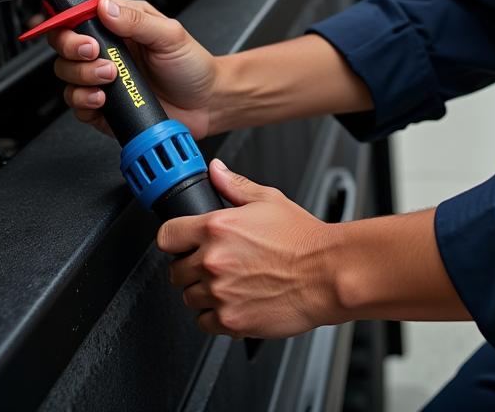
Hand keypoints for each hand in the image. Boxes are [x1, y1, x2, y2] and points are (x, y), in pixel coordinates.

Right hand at [49, 0, 215, 137]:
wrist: (206, 103)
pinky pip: (76, 103)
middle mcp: (108, 49)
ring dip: (82, 76)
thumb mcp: (170, 34)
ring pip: (66, 73)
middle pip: (65, 44)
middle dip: (73, 49)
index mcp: (121, 23)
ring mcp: (102, 78)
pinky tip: (103, 99)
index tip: (81, 30)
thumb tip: (104, 7)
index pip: (81, 13)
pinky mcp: (102, 105)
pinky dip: (83, 101)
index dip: (70, 18)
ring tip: (110, 77)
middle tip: (95, 53)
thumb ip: (136, 20)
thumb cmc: (192, 65)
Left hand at [160, 159, 334, 338]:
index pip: (167, 236)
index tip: (184, 243)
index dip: (175, 239)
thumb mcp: (269, 200)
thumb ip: (235, 185)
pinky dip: (215, 316)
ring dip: (203, 292)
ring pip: (189, 298)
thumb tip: (215, 171)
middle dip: (191, 267)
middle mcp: (213, 261)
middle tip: (216, 264)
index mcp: (217, 227)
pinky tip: (235, 301)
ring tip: (230, 283)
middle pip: (175, 271)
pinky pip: (204, 322)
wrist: (327, 273)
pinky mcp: (230, 320)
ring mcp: (219, 293)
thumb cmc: (303, 239)